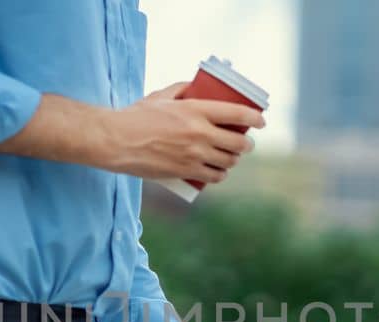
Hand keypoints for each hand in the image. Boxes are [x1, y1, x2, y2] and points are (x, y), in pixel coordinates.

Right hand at [92, 82, 263, 182]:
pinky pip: (214, 176)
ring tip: (231, 157)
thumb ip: (182, 89)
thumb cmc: (136, 116)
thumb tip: (196, 87)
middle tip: (245, 142)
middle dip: (246, 144)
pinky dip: (220, 174)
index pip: (238, 114)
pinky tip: (219, 172)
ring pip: (228, 161)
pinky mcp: (185, 172)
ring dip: (233, 160)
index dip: (255, 118)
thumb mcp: (160, 96)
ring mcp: (194, 155)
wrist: (116, 141)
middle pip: (238, 142)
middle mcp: (200, 134)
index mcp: (196, 110)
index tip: (261, 121)